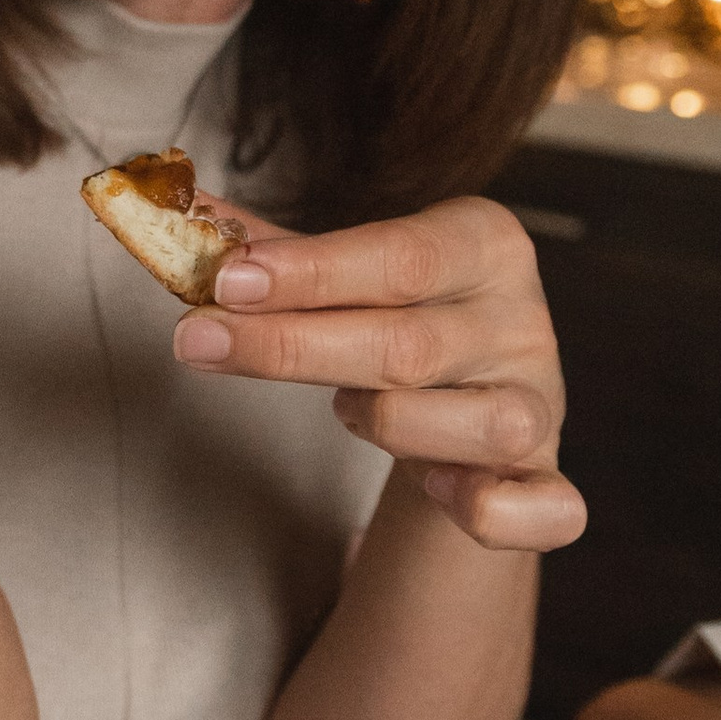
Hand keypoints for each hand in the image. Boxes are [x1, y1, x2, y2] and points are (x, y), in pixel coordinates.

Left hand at [170, 193, 584, 551]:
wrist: (480, 398)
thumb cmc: (404, 320)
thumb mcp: (349, 276)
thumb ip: (271, 249)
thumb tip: (172, 211)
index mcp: (484, 244)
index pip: (398, 256)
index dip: (309, 272)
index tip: (224, 280)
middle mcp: (523, 321)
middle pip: (409, 345)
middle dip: (292, 347)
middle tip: (196, 341)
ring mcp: (541, 404)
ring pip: (472, 424)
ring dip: (387, 423)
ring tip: (347, 409)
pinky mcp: (548, 481)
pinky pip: (544, 507)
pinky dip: (492, 507)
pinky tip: (442, 492)